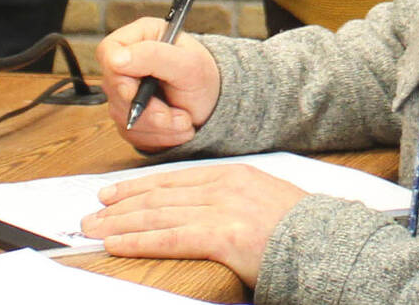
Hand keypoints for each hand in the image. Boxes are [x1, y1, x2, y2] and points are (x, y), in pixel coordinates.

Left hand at [81, 164, 308, 283]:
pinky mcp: (223, 236)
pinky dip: (139, 241)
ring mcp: (222, 209)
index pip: (173, 179)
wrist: (326, 243)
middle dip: (121, 206)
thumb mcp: (261, 199)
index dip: (138, 187)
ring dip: (120, 224)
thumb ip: (228, 199)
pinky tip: (118, 245)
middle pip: (159, 195)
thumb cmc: (298, 229)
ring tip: (95, 231)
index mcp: (232, 174)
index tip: (113, 194)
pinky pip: (170, 238)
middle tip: (92, 215)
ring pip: (158, 215)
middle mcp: (223, 186)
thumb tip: (196, 210)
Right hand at [98, 16, 221, 151]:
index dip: (118, 73)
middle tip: (180, 115)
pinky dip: (158, 135)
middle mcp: (128, 63)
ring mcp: (124, 92)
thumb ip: (154, 56)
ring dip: (159, 125)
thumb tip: (116, 58)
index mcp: (140, 38)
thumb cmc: (202, 76)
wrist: (211, 104)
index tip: (136, 90)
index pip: (108, 52)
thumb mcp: (187, 63)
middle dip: (150, 109)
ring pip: (124, 116)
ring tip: (185, 120)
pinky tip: (176, 127)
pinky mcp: (127, 116)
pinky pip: (132, 133)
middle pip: (115, 90)